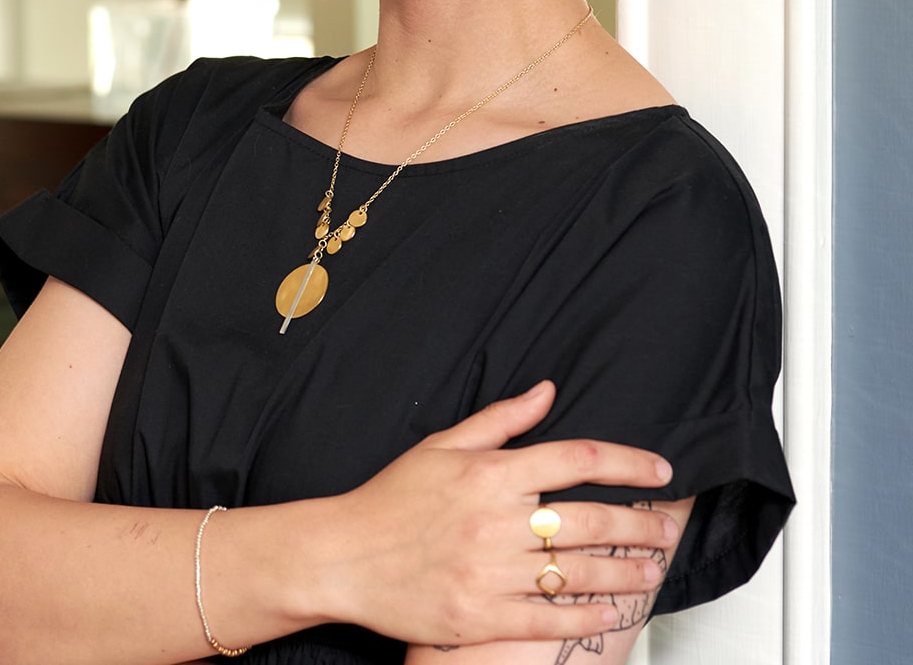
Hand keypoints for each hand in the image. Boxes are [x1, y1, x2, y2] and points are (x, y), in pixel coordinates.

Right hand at [325, 381, 678, 646]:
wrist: (343, 556)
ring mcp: (489, 572)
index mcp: (489, 473)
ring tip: (651, 570)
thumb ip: (501, 420)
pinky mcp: (479, 616)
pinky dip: (585, 617)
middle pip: (588, 520)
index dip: (626, 463)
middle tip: (666, 529)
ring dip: (623, 572)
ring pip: (576, 573)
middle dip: (639, 524)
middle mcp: (495, 521)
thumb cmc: (391, 499)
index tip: (657, 469)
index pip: (575, 459)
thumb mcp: (442, 445)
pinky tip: (610, 612)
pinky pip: (547, 620)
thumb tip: (547, 391)